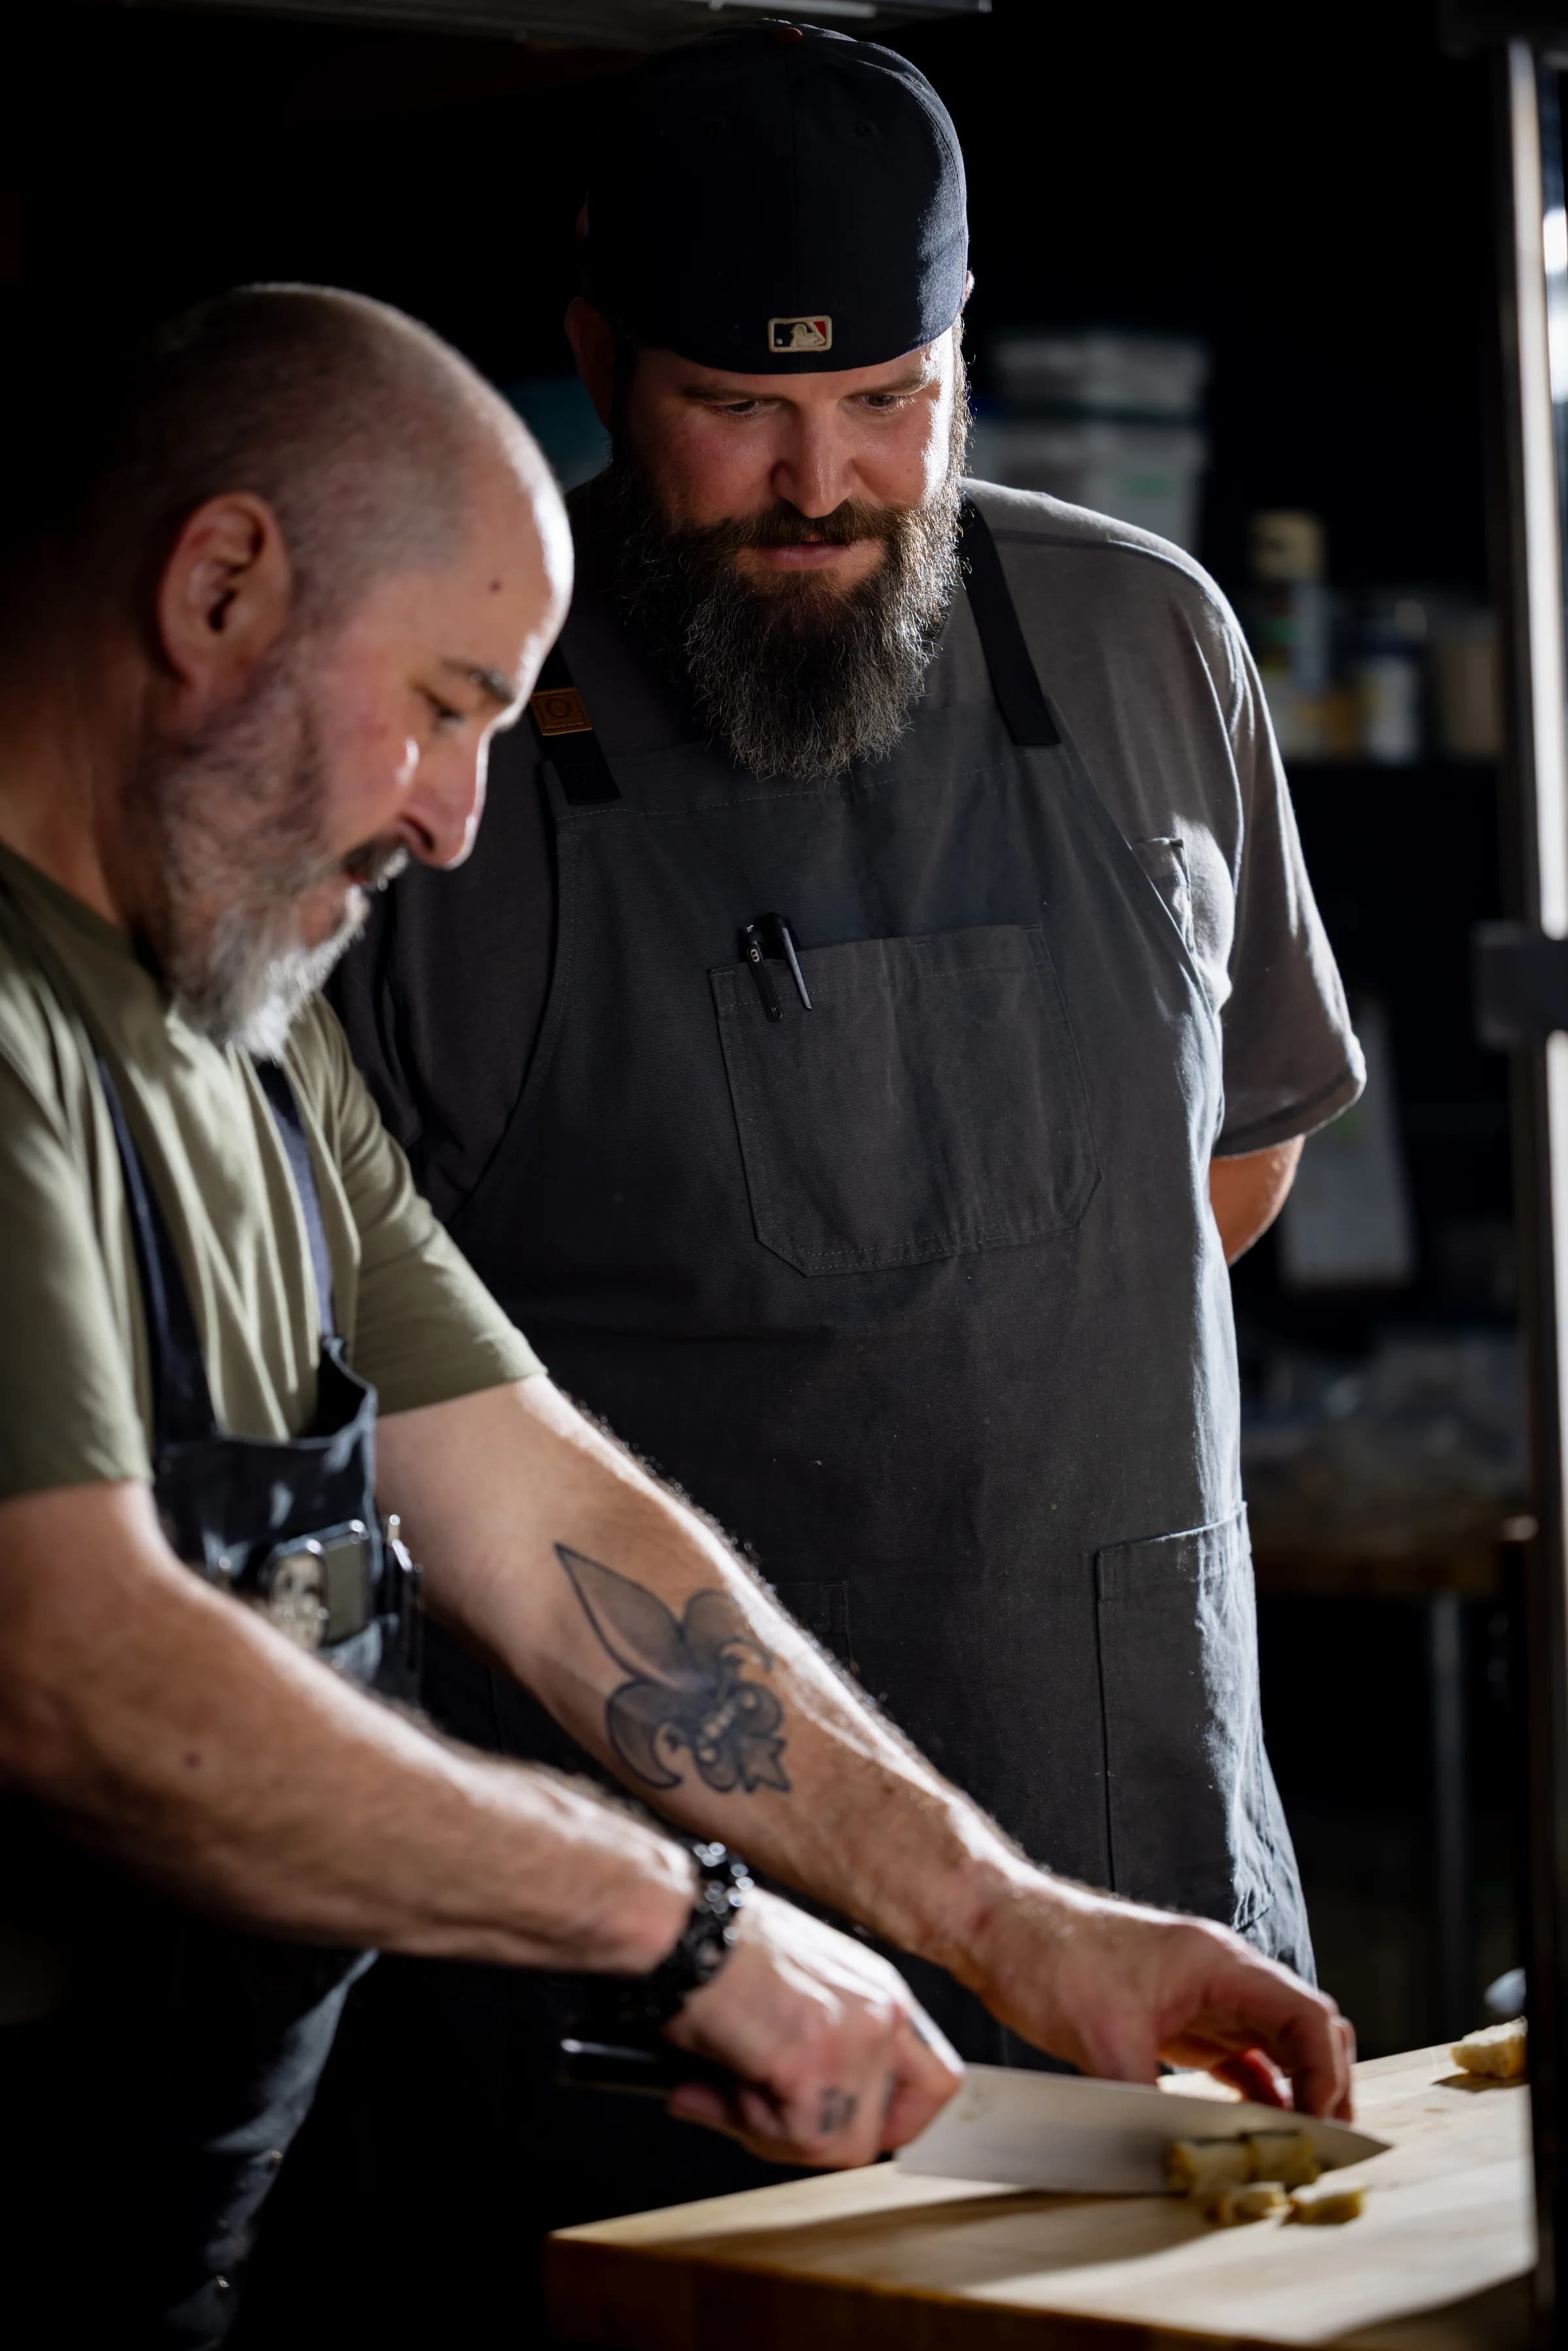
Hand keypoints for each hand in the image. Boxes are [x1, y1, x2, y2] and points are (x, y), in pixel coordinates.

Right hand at [659, 1889, 962, 2165]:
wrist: (678, 1924)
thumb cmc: (716, 1944)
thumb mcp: (795, 1987)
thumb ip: (816, 2044)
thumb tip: (786, 2108)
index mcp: (879, 1990)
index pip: (934, 2079)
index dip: (894, 2120)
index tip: (855, 2130)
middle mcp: (882, 2012)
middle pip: (897, 2126)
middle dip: (836, 2143)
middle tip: (778, 2127)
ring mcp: (855, 2039)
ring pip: (842, 2147)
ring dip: (778, 2134)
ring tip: (729, 2089)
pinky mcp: (814, 2063)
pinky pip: (798, 2139)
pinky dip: (749, 2125)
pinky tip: (718, 2085)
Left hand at [967, 1873, 1356, 2119]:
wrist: (1000, 1927)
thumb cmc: (1049, 1957)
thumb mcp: (1100, 2038)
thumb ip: (1144, 2099)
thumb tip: (1173, 2159)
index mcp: (1218, 1962)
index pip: (1306, 2016)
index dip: (1325, 2075)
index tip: (1321, 2130)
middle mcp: (1220, 1973)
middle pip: (1305, 2026)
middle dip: (1325, 2084)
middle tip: (1324, 2147)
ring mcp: (1200, 1993)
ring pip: (1275, 2040)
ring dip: (1295, 2088)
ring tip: (1298, 2146)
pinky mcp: (1176, 2015)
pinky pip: (1237, 2052)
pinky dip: (1257, 2087)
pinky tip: (1257, 2124)